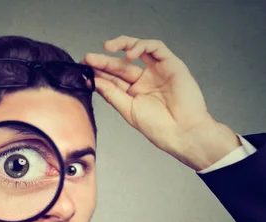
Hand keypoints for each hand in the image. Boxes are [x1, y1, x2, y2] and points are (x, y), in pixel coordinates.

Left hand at [82, 35, 240, 170]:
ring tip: (107, 48)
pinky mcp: (171, 64)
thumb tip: (94, 81)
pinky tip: (130, 54)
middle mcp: (144, 80)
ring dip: (122, 45)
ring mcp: (157, 71)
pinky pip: (156, 47)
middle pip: (121, 64)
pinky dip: (142, 46)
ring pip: (138, 49)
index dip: (99, 72)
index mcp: (134, 93)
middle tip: (89, 58)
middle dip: (104, 60)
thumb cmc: (159, 127)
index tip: (83, 69)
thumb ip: (112, 94)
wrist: (182, 132)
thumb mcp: (129, 110)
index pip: (113, 78)